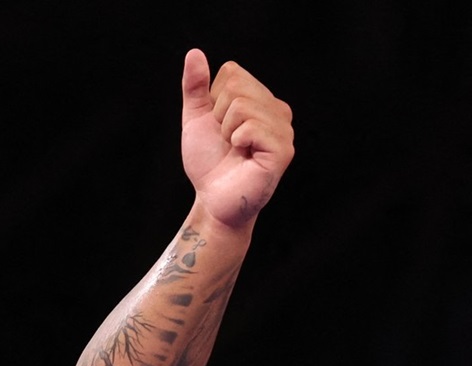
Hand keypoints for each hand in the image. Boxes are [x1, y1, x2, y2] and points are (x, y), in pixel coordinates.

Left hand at [179, 49, 294, 229]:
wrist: (213, 198)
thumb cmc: (208, 161)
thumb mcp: (197, 118)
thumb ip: (195, 87)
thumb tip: (194, 53)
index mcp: (262, 99)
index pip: (232, 72)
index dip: (213, 101)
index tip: (219, 126)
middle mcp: (278, 110)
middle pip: (236, 86)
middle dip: (218, 116)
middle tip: (226, 141)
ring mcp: (284, 129)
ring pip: (242, 106)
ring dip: (226, 132)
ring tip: (235, 150)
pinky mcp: (283, 149)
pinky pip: (251, 127)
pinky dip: (237, 141)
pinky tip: (244, 155)